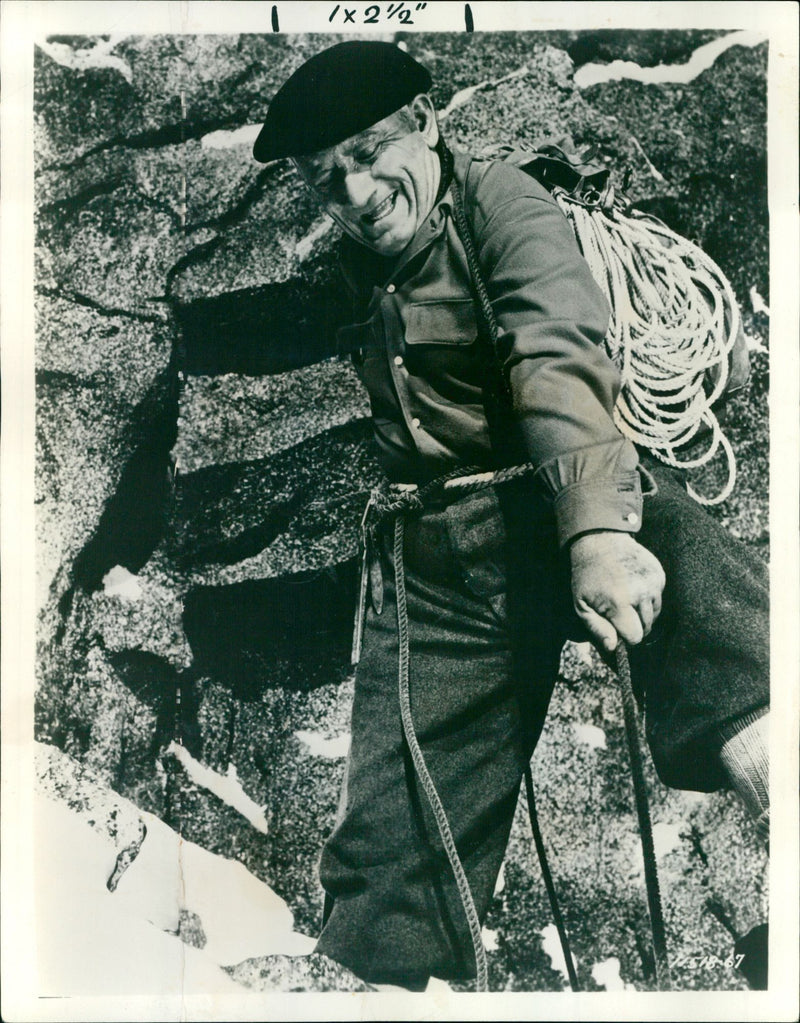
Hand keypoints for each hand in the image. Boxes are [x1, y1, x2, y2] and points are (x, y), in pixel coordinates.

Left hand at [569, 531, 665, 653]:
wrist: (600, 541)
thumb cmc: (587, 577)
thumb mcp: (581, 604)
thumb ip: (597, 629)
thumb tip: (614, 648)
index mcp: (619, 601)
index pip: (635, 636)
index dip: (626, 639)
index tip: (617, 631)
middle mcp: (640, 591)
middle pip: (646, 627)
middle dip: (633, 626)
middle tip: (618, 615)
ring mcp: (653, 582)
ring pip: (654, 615)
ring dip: (641, 615)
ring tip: (625, 602)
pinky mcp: (660, 575)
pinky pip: (658, 600)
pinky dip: (647, 600)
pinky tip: (633, 591)